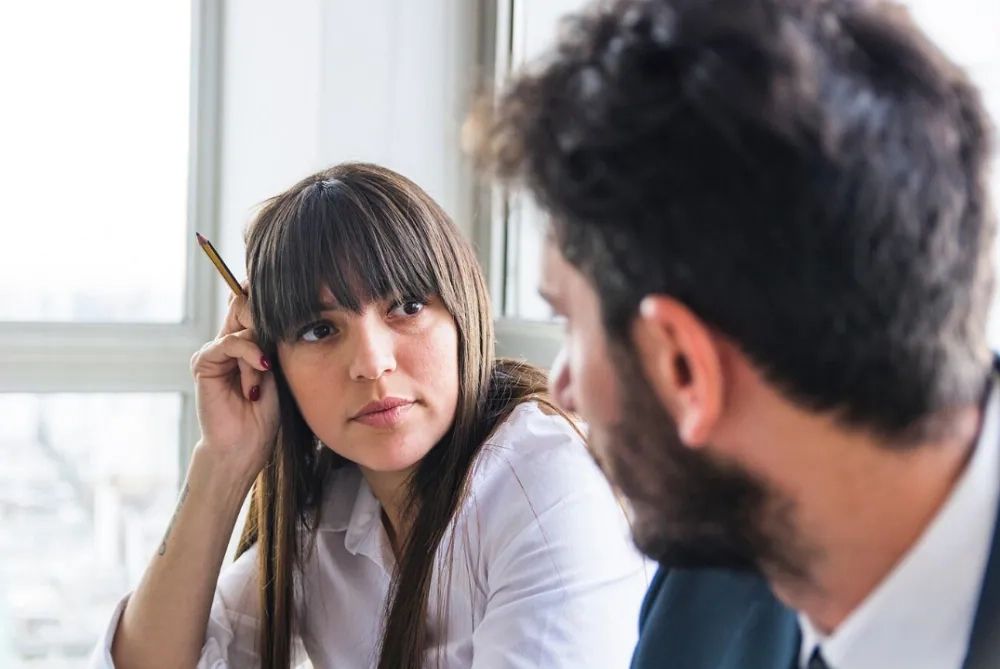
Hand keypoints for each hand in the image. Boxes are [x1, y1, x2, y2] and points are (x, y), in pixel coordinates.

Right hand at [189, 289, 278, 482]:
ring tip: (265, 375)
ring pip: (242, 323)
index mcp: (247, 342)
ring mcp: (215, 351)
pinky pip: (229, 342)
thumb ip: (273, 342)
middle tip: (278, 346)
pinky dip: (249, 354)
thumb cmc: (266, 413)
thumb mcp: (278, 369)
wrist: (247, 444)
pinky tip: (261, 369)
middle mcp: (230, 342)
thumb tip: (279, 310)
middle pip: (245, 305)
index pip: (252, 306)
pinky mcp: (204, 362)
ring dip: (260, 350)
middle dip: (267, 320)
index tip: (290, 297)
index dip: (267, 299)